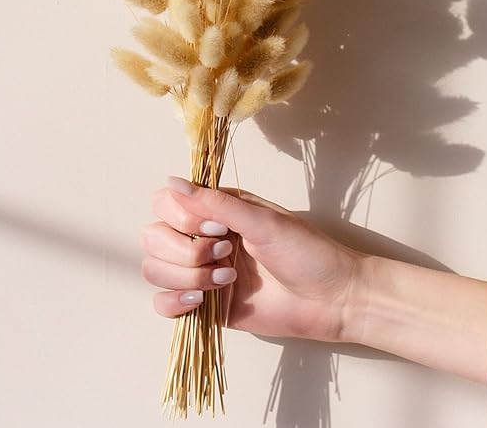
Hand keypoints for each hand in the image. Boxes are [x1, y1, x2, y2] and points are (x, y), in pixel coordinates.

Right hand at [140, 176, 368, 342]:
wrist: (333, 299)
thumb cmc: (306, 253)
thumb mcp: (262, 222)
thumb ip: (216, 203)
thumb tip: (172, 182)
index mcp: (216, 210)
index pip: (165, 204)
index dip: (180, 217)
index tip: (216, 228)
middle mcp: (202, 238)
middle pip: (153, 238)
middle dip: (185, 251)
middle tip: (226, 255)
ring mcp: (201, 272)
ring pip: (155, 270)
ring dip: (186, 276)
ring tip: (228, 280)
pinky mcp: (205, 305)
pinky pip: (163, 304)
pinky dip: (174, 303)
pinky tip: (203, 302)